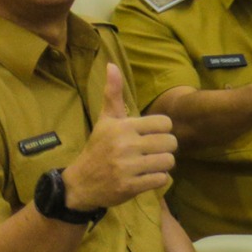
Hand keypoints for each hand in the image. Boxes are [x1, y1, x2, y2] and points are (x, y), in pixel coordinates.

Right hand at [59, 64, 175, 213]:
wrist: (79, 184)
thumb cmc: (98, 148)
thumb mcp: (106, 120)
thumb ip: (113, 94)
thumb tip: (111, 64)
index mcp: (123, 126)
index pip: (165, 123)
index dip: (161, 130)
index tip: (148, 135)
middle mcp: (125, 145)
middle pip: (171, 142)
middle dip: (164, 148)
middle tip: (151, 152)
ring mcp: (127, 167)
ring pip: (168, 161)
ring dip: (162, 165)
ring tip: (148, 164)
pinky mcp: (130, 187)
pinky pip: (162, 179)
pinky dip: (157, 179)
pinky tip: (144, 177)